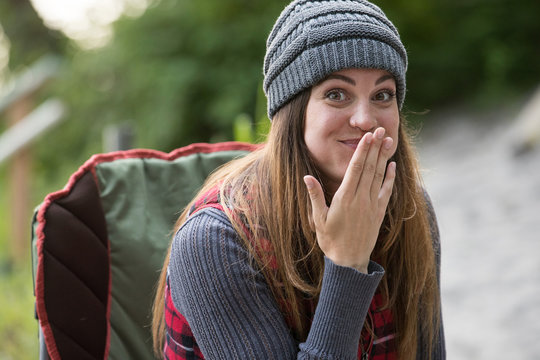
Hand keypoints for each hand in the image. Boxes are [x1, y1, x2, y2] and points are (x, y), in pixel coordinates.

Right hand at [303, 127, 395, 272]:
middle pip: (370, 168)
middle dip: (375, 148)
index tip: (367, 136)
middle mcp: (361, 200)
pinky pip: (386, 191)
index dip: (362, 151)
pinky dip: (390, 177)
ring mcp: (372, 206)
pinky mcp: (379, 213)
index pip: (355, 169)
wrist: (349, 262)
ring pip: (379, 176)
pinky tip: (392, 165)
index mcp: (345, 199)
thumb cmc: (330, 240)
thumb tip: (307, 176)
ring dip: (383, 157)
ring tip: (387, 140)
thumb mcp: (318, 219)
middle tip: (381, 129)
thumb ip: (315, 196)